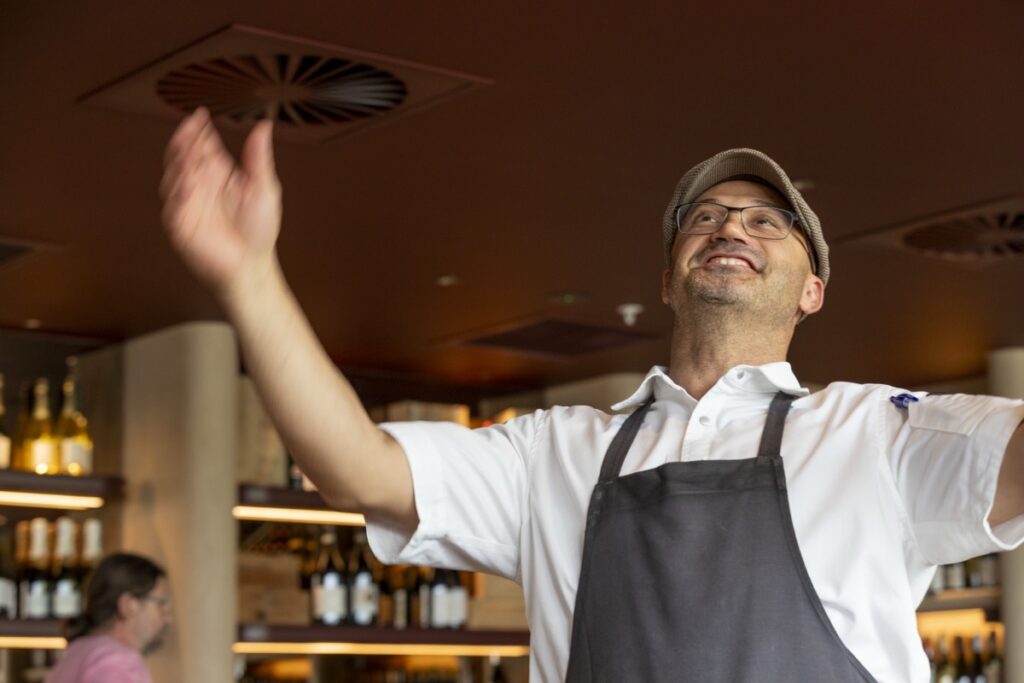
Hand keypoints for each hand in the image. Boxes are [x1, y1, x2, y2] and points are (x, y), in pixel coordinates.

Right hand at [159, 108, 281, 299]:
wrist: (251, 264)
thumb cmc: (259, 229)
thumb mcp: (264, 187)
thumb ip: (258, 157)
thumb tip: (263, 127)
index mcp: (219, 173)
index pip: (203, 145)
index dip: (198, 130)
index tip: (199, 115)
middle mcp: (200, 184)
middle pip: (183, 156)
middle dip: (183, 142)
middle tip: (188, 130)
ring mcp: (188, 202)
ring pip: (174, 176)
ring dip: (179, 165)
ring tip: (188, 154)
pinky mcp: (180, 223)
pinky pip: (173, 205)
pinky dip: (179, 195)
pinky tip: (188, 186)